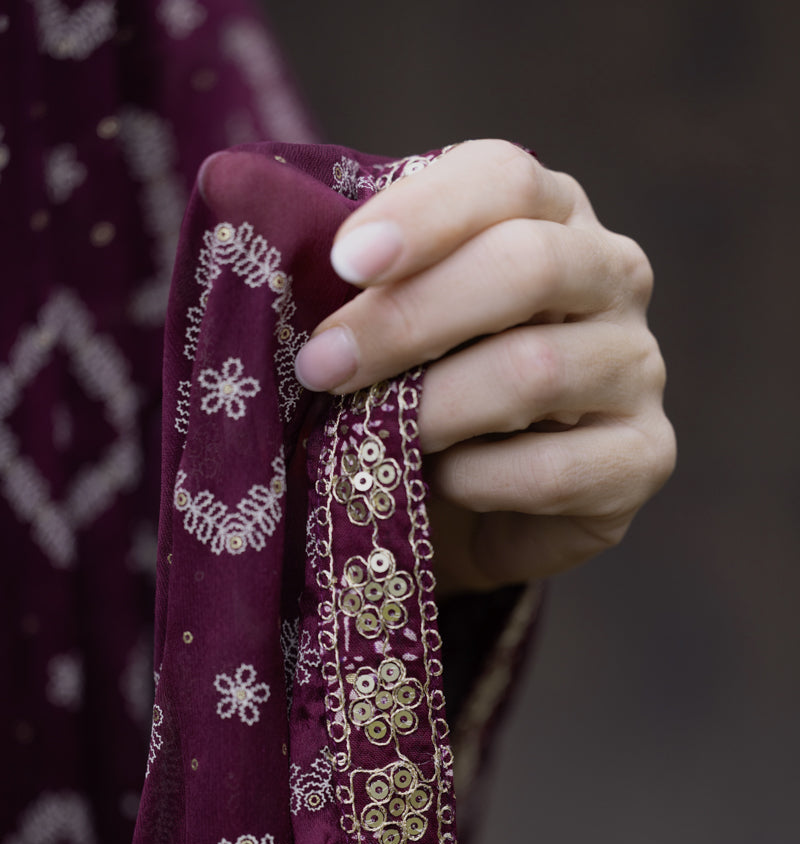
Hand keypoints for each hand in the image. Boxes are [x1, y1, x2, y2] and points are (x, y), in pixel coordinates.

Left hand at [294, 139, 674, 593]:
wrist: (475, 507)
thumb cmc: (421, 393)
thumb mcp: (390, 327)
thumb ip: (364, 286)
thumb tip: (277, 259)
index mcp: (549, 215)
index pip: (504, 179)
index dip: (422, 214)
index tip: (343, 263)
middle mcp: (610, 276)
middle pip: (527, 266)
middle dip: (408, 319)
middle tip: (322, 369)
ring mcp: (637, 367)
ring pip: (538, 370)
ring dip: (432, 408)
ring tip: (368, 439)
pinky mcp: (644, 457)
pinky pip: (556, 468)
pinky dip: (479, 481)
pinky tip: (442, 484)